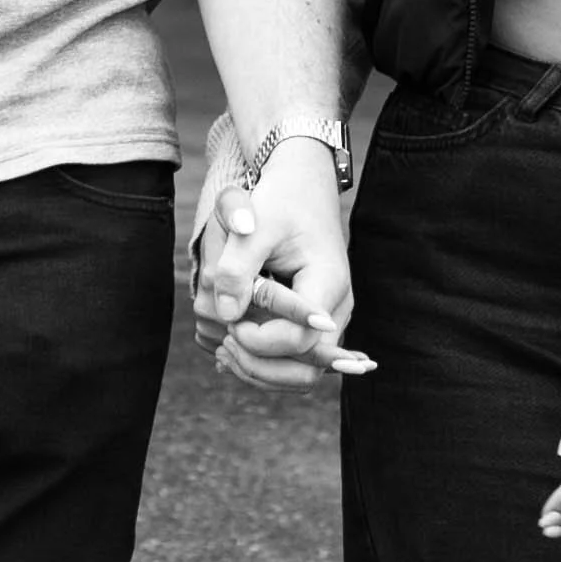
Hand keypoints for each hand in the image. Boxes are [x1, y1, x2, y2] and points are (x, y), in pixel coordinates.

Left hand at [193, 137, 354, 393]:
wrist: (302, 189)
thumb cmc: (279, 201)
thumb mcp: (253, 224)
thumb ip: (237, 267)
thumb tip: (227, 315)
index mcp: (328, 283)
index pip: (300, 339)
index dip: (260, 341)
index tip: (230, 322)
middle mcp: (336, 309)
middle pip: (307, 367)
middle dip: (261, 366)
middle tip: (224, 347)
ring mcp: (327, 321)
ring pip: (302, 372)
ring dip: (261, 370)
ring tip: (224, 352)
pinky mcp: (313, 325)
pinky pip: (294, 361)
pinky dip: (264, 363)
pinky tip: (232, 350)